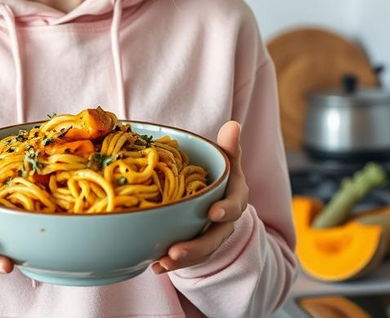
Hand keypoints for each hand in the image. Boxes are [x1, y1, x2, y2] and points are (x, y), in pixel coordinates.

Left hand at [151, 120, 247, 274]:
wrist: (217, 200)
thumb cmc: (220, 176)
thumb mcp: (227, 161)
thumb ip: (229, 147)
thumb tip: (233, 124)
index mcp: (234, 198)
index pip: (235, 205)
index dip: (226, 210)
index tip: (213, 213)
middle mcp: (224, 222)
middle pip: (214, 237)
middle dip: (196, 247)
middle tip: (175, 251)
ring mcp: (210, 237)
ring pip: (198, 252)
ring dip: (181, 260)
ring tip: (161, 262)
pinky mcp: (195, 247)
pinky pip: (185, 258)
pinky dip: (169, 263)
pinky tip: (154, 265)